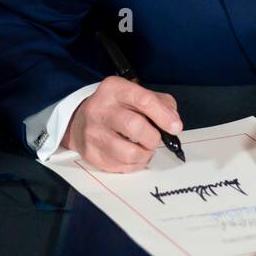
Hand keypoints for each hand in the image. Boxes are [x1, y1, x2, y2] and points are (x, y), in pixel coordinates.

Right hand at [61, 76, 181, 172]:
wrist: (80, 120)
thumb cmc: (116, 107)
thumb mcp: (137, 94)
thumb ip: (160, 104)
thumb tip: (173, 123)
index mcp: (114, 89)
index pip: (143, 100)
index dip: (163, 116)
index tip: (175, 127)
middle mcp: (100, 109)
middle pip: (135, 126)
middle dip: (153, 137)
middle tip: (155, 139)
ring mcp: (93, 133)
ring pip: (128, 152)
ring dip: (145, 154)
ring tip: (145, 149)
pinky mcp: (91, 154)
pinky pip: (120, 167)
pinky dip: (134, 165)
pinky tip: (134, 156)